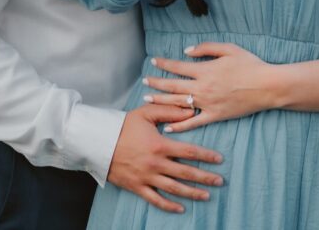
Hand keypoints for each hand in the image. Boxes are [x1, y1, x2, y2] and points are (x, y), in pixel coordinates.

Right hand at [108, 104, 224, 213]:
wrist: (98, 142)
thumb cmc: (123, 126)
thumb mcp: (146, 113)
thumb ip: (169, 110)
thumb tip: (190, 111)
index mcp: (160, 145)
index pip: (189, 152)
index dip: (206, 156)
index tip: (219, 159)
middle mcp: (156, 164)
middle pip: (186, 173)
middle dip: (205, 178)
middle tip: (220, 181)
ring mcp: (147, 177)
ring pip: (174, 189)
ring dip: (192, 193)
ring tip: (207, 195)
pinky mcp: (137, 187)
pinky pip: (155, 200)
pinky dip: (169, 206)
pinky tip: (181, 208)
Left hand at [144, 42, 274, 132]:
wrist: (267, 86)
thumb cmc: (249, 65)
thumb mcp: (229, 49)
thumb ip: (205, 48)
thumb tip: (186, 52)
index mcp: (205, 70)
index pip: (178, 66)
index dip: (164, 63)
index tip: (154, 61)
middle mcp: (202, 87)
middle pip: (173, 85)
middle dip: (156, 83)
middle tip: (144, 81)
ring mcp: (208, 103)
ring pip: (179, 103)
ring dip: (161, 101)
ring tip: (147, 100)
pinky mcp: (215, 115)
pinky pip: (194, 122)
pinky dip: (180, 125)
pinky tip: (167, 127)